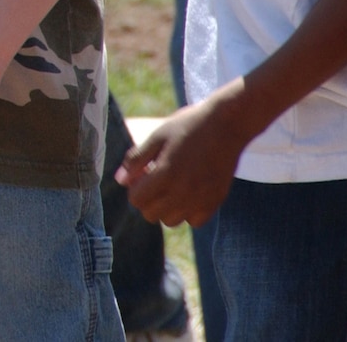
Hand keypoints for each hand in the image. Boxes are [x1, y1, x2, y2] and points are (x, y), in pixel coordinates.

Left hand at [115, 92, 255, 226]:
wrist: (226, 125)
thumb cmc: (188, 126)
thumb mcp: (157, 136)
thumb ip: (136, 159)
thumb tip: (121, 180)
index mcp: (165, 174)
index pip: (136, 200)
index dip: (135, 188)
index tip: (142, 175)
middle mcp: (183, 192)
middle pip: (151, 214)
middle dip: (147, 199)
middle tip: (155, 180)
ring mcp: (201, 199)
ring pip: (172, 221)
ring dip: (166, 208)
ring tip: (172, 187)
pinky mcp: (216, 201)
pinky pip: (195, 221)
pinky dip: (188, 212)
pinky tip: (189, 193)